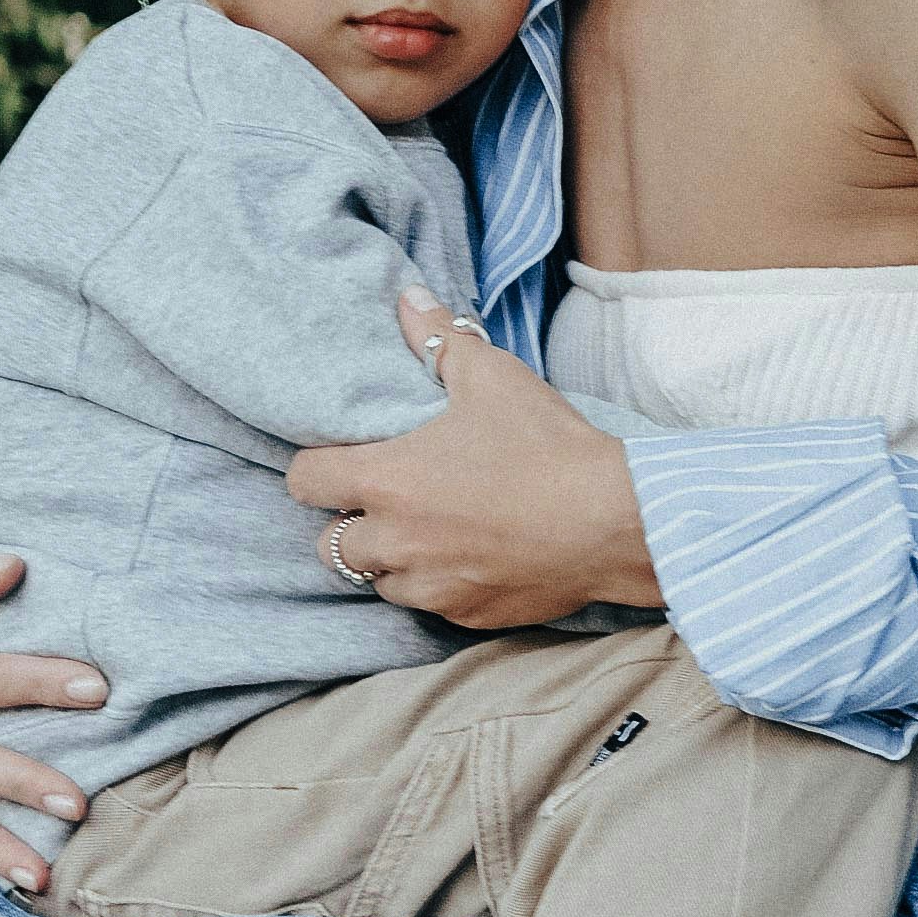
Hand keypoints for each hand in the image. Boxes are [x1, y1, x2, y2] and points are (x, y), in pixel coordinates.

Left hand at [285, 290, 661, 625]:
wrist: (612, 523)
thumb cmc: (547, 446)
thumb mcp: (492, 377)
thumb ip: (437, 338)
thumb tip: (407, 299)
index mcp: (388, 481)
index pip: (305, 481)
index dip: (317, 466)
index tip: (344, 458)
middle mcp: (396, 542)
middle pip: (330, 544)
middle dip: (353, 521)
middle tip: (391, 498)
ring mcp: (430, 587)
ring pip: (379, 581)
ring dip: (392, 559)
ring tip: (430, 530)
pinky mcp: (465, 616)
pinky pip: (430, 606)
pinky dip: (440, 584)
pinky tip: (473, 556)